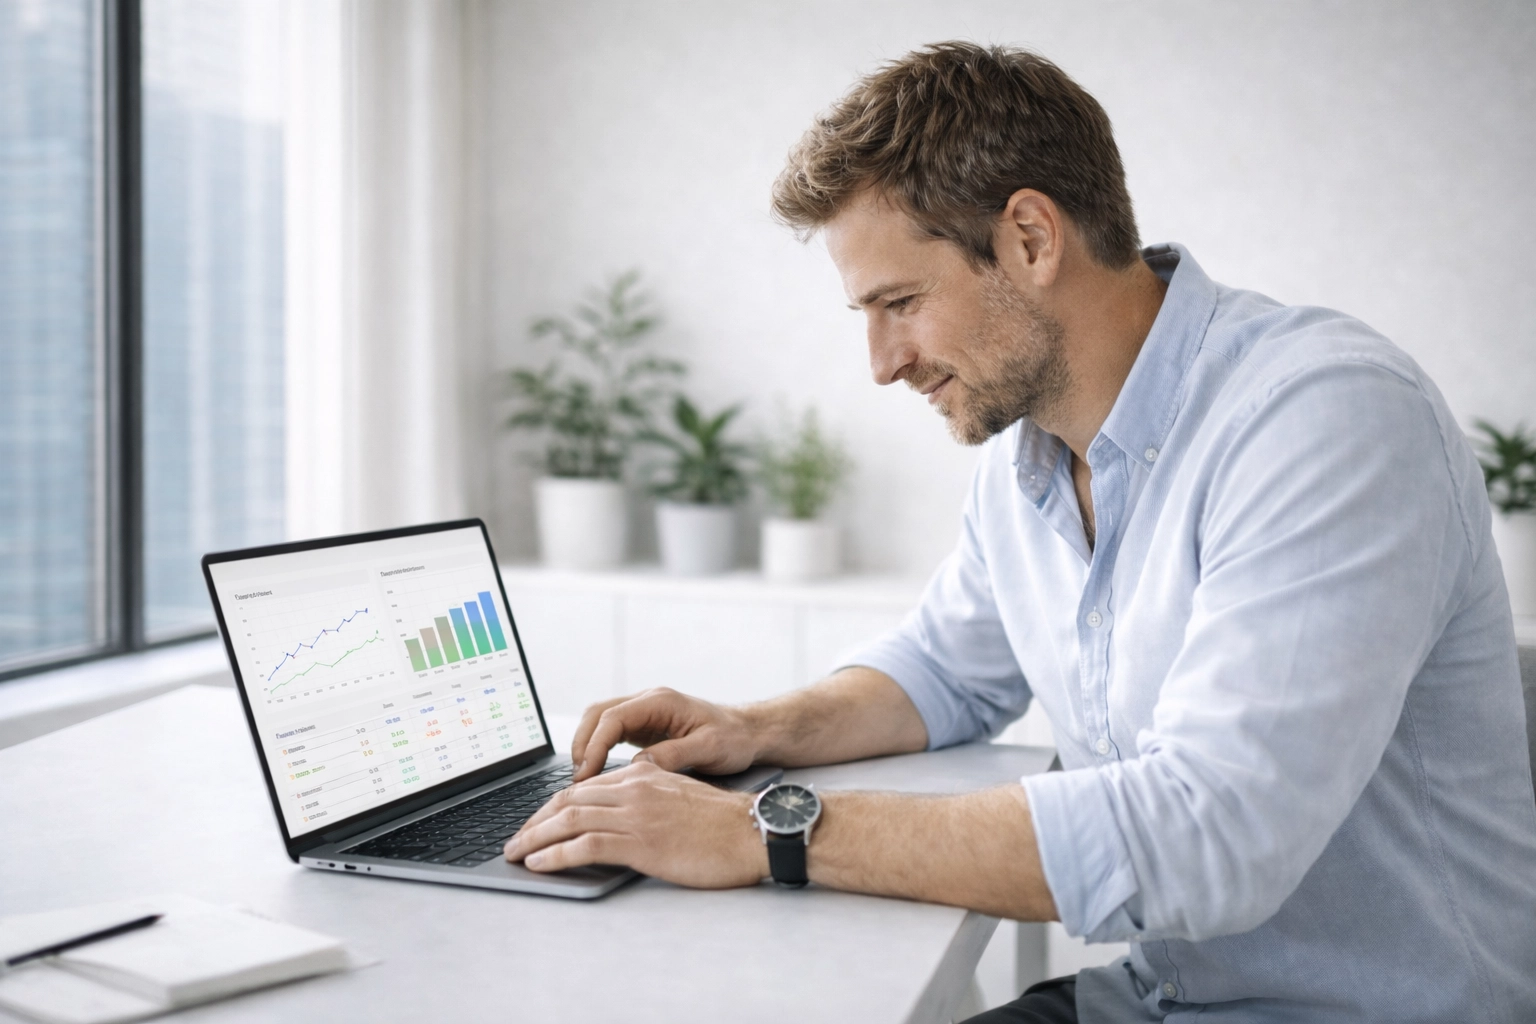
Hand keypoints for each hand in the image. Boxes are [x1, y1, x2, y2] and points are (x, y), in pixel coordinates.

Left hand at [503, 761, 768, 886]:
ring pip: (569, 820)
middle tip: (516, 840)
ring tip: (517, 853)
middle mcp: (634, 790)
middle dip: (535, 821)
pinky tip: (540, 864)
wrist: (751, 832)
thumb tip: (629, 806)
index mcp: (643, 777)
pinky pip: (584, 846)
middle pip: (568, 800)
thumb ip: (652, 794)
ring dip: (535, 838)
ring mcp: (635, 815)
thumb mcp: (682, 795)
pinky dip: (555, 855)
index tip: (537, 822)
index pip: (584, 787)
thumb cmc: (723, 823)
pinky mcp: (640, 842)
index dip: (553, 806)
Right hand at [570, 687, 760, 781]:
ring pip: (600, 722)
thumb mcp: (709, 748)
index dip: (594, 745)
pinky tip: (596, 773)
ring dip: (586, 746)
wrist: (748, 732)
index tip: (585, 773)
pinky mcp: (644, 726)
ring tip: (582, 779)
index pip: (612, 717)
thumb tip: (638, 768)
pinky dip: (598, 750)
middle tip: (577, 779)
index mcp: (661, 701)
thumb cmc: (734, 738)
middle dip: (581, 744)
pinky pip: (610, 733)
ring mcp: (644, 713)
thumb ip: (674, 755)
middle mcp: (648, 702)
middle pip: (597, 714)